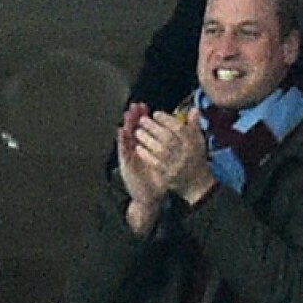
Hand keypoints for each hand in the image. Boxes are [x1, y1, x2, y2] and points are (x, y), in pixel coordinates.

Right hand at [116, 103, 167, 232]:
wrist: (151, 197)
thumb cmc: (159, 178)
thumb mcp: (168, 161)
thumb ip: (174, 146)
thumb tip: (181, 133)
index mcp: (147, 146)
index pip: (144, 129)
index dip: (144, 117)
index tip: (146, 106)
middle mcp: (137, 149)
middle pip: (134, 129)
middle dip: (135, 117)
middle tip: (136, 105)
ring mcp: (130, 156)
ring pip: (127, 137)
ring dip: (127, 124)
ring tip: (128, 113)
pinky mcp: (126, 164)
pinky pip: (123, 150)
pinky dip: (122, 140)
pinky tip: (121, 131)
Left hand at [133, 108, 215, 204]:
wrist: (197, 183)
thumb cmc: (195, 158)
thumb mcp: (199, 141)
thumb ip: (194, 125)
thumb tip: (194, 109)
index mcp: (193, 144)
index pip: (179, 129)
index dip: (166, 120)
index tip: (155, 113)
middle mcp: (186, 154)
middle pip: (168, 138)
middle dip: (153, 127)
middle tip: (142, 120)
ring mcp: (177, 166)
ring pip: (159, 150)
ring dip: (146, 139)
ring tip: (137, 132)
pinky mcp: (168, 175)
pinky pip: (155, 163)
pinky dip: (146, 154)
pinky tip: (138, 147)